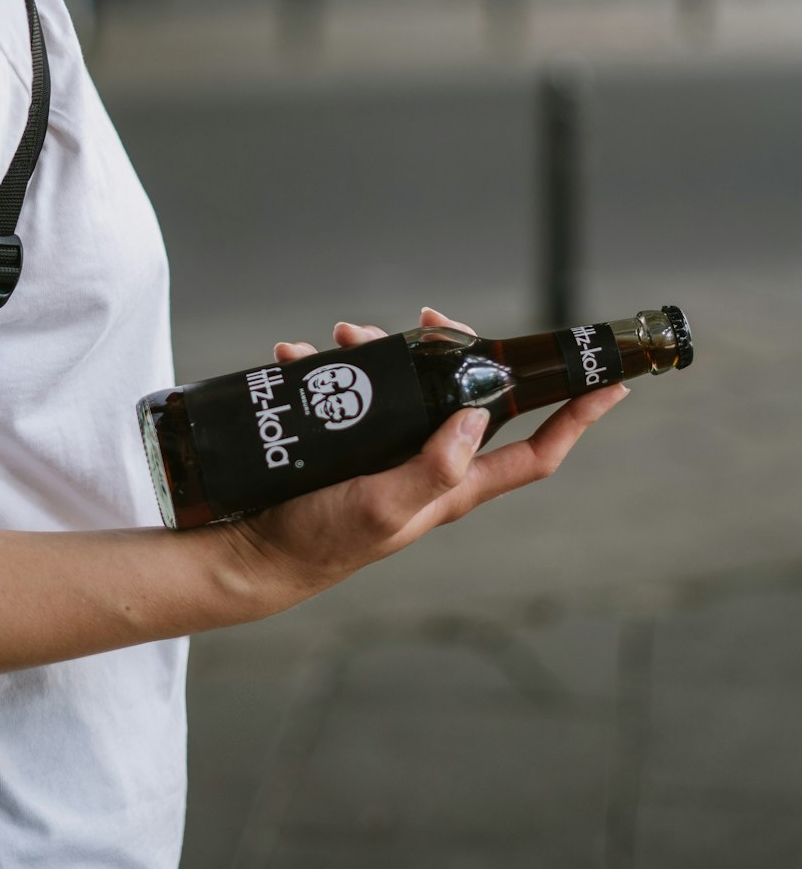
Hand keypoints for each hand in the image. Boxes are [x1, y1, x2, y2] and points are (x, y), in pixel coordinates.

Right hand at [211, 307, 627, 612]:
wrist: (258, 551)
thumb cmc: (322, 539)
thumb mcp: (383, 508)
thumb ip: (435, 468)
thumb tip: (479, 414)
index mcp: (455, 486)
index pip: (536, 453)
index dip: (577, 420)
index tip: (610, 385)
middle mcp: (433, 462)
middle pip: (472, 395)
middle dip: (457, 351)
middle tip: (431, 318)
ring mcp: (394, 449)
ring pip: (412, 382)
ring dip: (381, 350)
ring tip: (342, 336)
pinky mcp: (356, 439)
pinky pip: (358, 388)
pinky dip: (334, 365)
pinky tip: (300, 354)